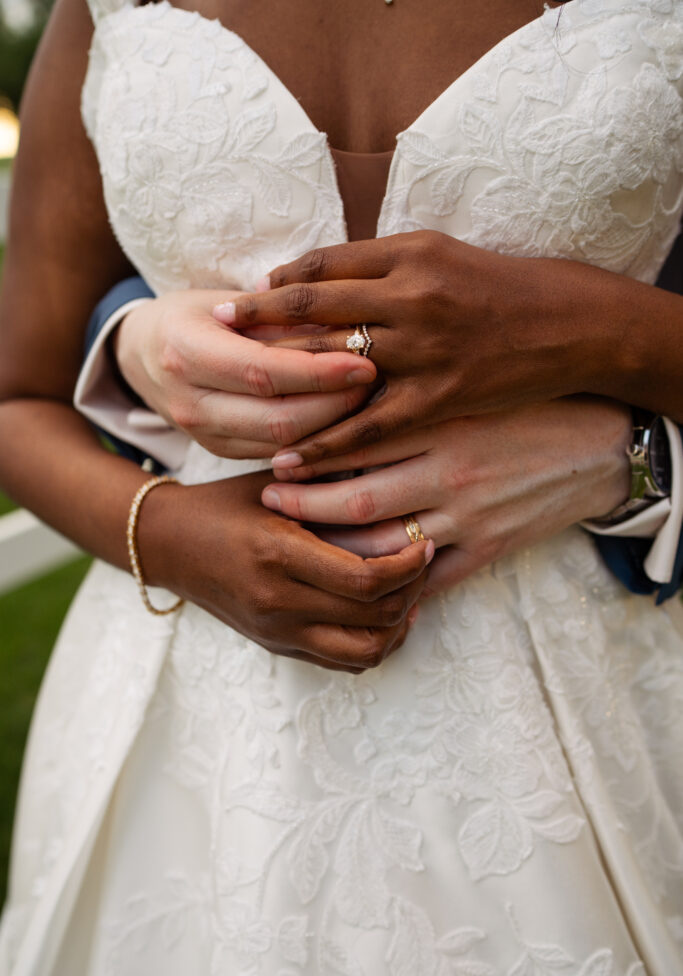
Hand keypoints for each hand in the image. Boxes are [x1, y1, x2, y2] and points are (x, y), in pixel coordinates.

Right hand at [115, 289, 376, 457]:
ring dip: (331, 428)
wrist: (142, 353)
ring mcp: (202, 433)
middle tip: (377, 383)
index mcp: (186, 350)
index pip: (262, 371)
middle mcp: (189, 400)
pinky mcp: (219, 452)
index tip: (364, 363)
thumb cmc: (196, 314)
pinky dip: (314, 442)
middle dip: (335, 405)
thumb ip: (277, 315)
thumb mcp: (227, 300)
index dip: (318, 372)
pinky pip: (276, 455)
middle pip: (277, 418)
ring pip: (281, 446)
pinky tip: (344, 422)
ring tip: (368, 402)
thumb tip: (345, 321)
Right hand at [139, 470, 432, 671]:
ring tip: (408, 593)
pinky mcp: (279, 645)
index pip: (365, 579)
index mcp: (278, 555)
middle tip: (425, 563)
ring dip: (398, 626)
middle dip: (413, 591)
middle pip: (374, 618)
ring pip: (365, 652)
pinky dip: (374, 644)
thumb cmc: (224, 503)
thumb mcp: (275, 484)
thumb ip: (331, 485)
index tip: (425, 542)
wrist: (168, 544)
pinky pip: (343, 662)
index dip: (409, 566)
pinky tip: (382, 614)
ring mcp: (277, 631)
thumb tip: (396, 479)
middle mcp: (278, 602)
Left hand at [221, 231, 617, 467]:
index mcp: (408, 256)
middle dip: (258, 328)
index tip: (235, 304)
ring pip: (333, 369)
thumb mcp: (440, 253)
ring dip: (280, 384)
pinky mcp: (440, 400)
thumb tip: (315, 274)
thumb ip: (379, 264)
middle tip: (212, 343)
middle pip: (315, 312)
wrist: (569, 325)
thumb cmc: (500, 287)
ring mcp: (425, 351)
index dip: (272, 288)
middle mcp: (411, 298)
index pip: (320, 269)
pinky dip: (326, 444)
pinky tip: (290, 458)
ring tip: (234, 399)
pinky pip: (369, 428)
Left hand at [259, 397, 631, 594]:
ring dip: (334, 548)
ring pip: (382, 545)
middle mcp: (449, 472)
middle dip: (304, 503)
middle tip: (269, 499)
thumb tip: (349, 401)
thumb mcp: (470, 389)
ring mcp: (468, 516)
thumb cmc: (530, 405)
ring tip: (300, 542)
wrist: (601, 444)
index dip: (310, 453)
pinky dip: (393, 586)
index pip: (357, 442)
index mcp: (442, 423)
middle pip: (356, 499)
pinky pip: (430, 579)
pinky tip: (360, 584)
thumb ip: (414, 397)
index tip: (277, 455)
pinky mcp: (489, 548)